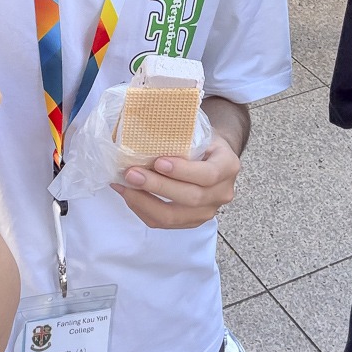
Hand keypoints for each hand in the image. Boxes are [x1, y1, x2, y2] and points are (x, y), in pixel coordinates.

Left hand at [112, 132, 240, 228]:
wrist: (213, 158)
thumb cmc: (202, 141)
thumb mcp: (199, 131)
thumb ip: (181, 134)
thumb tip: (142, 128)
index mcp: (228, 166)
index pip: (208, 174)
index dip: (183, 171)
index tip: (158, 162)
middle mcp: (222, 193)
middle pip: (190, 197)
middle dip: (157, 186)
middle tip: (131, 173)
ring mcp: (208, 211)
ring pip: (174, 216)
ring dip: (144, 202)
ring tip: (123, 186)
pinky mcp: (191, 221)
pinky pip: (164, 223)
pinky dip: (142, 209)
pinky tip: (128, 194)